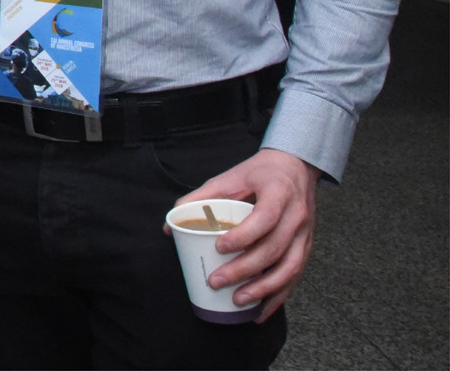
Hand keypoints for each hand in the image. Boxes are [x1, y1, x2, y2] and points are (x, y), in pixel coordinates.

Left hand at [169, 148, 320, 319]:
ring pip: (289, 268)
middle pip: (274, 248)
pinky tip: (261, 312)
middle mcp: (297, 215)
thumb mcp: (231, 176)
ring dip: (264, 289)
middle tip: (217, 281)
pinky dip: (279, 297)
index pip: (265, 218)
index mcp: (279, 193)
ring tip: (238, 300)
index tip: (219, 246)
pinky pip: (295, 277)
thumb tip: (171, 223)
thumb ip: (201, 197)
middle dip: (245, 270)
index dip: (244, 235)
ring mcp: (305, 234)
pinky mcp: (307, 247)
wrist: (296, 166)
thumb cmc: (260, 173)